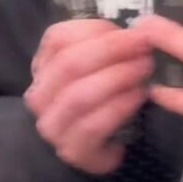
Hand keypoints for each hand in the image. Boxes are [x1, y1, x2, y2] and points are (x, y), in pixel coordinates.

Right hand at [24, 19, 152, 174]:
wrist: (99, 147)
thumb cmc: (102, 98)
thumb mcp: (98, 65)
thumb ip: (107, 46)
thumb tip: (137, 32)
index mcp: (42, 66)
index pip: (58, 38)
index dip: (97, 31)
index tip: (132, 31)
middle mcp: (39, 95)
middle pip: (69, 64)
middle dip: (111, 52)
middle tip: (144, 49)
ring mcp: (52, 126)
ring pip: (79, 95)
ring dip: (117, 78)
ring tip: (144, 71)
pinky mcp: (72, 150)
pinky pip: (94, 125)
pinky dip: (120, 106)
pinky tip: (139, 96)